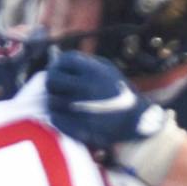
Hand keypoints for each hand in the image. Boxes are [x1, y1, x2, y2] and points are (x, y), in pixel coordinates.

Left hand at [44, 50, 186, 185]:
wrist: (136, 121)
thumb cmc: (118, 92)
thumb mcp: (106, 71)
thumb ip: (84, 64)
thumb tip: (56, 58)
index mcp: (95, 71)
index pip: (64, 60)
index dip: (58, 64)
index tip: (59, 70)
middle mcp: (87, 88)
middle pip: (51, 80)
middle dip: (51, 82)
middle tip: (55, 87)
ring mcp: (81, 108)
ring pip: (50, 101)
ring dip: (53, 101)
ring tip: (61, 102)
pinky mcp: (78, 127)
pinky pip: (55, 118)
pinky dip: (57, 116)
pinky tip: (64, 115)